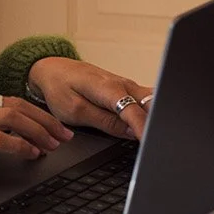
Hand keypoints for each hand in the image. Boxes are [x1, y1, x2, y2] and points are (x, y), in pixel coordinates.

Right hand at [0, 83, 72, 186]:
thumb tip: (3, 122)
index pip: (10, 97)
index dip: (38, 112)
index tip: (54, 126)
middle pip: (17, 104)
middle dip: (46, 120)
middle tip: (65, 135)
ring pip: (12, 118)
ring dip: (39, 132)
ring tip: (53, 146)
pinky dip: (19, 145)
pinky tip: (29, 154)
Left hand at [26, 57, 152, 141]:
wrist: (53, 69)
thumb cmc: (60, 88)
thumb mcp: (76, 111)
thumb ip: (105, 122)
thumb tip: (131, 132)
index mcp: (109, 88)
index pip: (133, 111)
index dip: (143, 129)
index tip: (150, 144)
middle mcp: (124, 84)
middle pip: (152, 104)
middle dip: (158, 123)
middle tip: (159, 143)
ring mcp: (128, 86)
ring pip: (153, 101)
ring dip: (158, 118)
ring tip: (159, 136)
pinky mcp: (128, 90)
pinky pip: (146, 101)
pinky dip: (152, 113)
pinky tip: (153, 126)